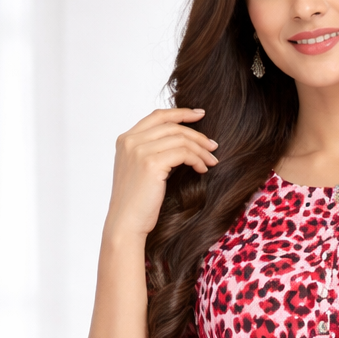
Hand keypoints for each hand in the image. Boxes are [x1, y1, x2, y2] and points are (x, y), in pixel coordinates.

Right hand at [104, 106, 218, 239]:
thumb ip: (151, 152)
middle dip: (197, 135)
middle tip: (213, 146)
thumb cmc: (136, 203)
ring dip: (201, 149)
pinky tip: (203, 169)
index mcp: (125, 139)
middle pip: (172, 126)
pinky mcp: (151, 163)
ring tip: (212, 160)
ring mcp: (139, 150)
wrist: (125, 224)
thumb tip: (181, 143)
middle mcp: (130, 141)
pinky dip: (197, 159)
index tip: (200, 115)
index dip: (180, 113)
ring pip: (181, 139)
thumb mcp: (139, 170)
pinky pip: (183, 153)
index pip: (157, 116)